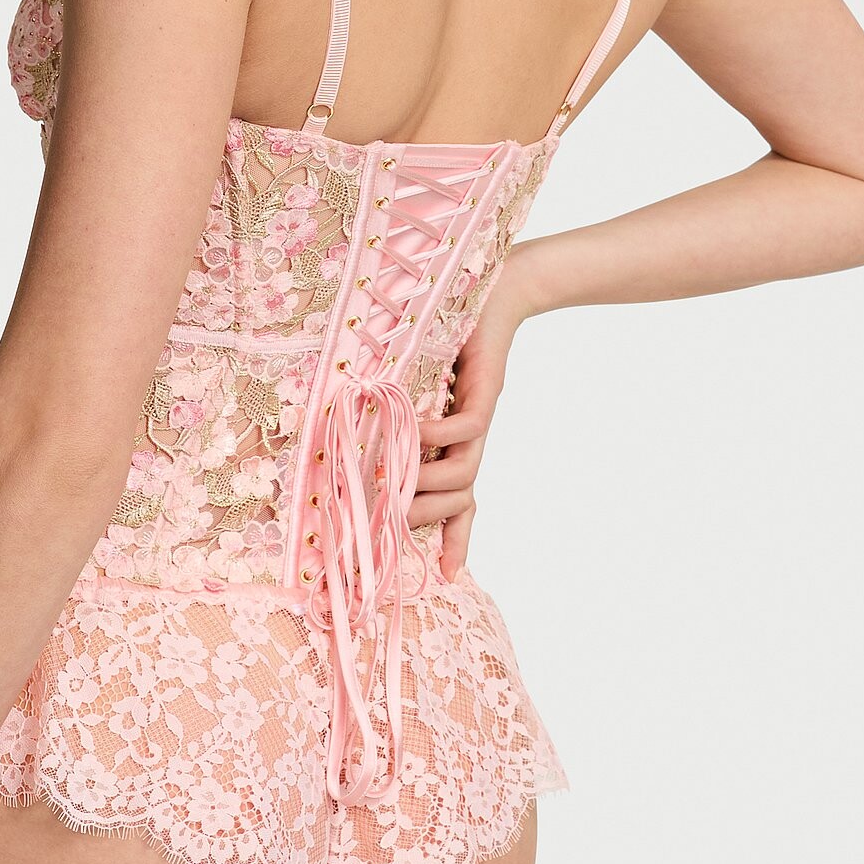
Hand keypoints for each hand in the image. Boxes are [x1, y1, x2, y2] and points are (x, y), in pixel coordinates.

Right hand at [409, 255, 530, 580]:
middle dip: (429, 518)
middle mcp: (471, 437)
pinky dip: (435, 435)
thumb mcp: (420, 378)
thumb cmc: (455, 329)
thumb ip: (398, 408)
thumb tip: (360, 425)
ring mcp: (479, 417)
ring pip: (463, 475)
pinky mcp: (485, 394)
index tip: (444, 574)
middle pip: (460, 497)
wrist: (503, 289)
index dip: (455, 537)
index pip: (461, 500)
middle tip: (393, 520)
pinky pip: (463, 430)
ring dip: (429, 483)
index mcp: (457, 440)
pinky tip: (411, 426)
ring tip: (397, 479)